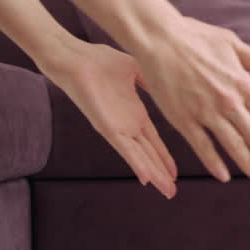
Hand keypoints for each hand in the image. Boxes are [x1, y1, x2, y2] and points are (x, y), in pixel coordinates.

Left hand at [42, 39, 177, 198]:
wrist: (74, 56)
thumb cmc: (97, 59)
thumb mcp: (134, 69)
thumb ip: (149, 79)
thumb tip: (167, 79)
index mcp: (134, 112)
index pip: (154, 140)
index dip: (165, 156)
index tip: (175, 172)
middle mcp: (126, 124)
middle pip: (149, 154)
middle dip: (162, 173)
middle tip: (172, 192)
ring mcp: (116, 127)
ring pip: (139, 157)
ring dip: (153, 176)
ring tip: (166, 192)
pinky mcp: (106, 127)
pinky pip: (124, 149)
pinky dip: (137, 164)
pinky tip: (146, 179)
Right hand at [131, 17, 249, 183]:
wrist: (158, 39)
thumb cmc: (195, 37)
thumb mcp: (232, 43)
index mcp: (242, 84)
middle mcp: (228, 101)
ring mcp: (205, 112)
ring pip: (233, 145)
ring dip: (248, 164)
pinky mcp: (183, 119)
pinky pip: (202, 146)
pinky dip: (214, 162)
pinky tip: (224, 176)